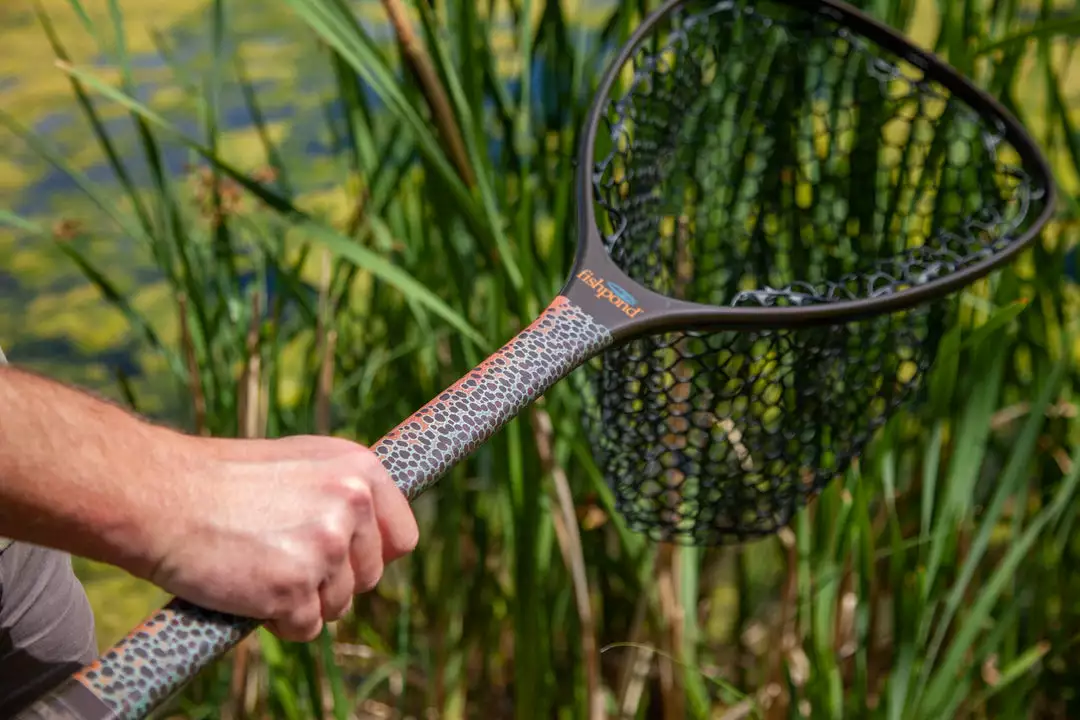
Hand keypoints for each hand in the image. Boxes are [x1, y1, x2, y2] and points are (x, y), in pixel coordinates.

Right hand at [143, 435, 417, 641]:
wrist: (161, 494)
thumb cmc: (227, 479)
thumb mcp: (304, 462)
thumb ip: (347, 493)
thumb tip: (383, 535)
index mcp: (361, 470)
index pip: (403, 538)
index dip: (373, 557)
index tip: (345, 562)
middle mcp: (352, 504)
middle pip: (369, 578)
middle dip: (332, 582)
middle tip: (282, 559)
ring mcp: (325, 546)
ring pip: (338, 606)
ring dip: (302, 601)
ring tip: (259, 566)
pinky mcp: (294, 586)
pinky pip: (305, 628)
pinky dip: (278, 622)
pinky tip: (248, 589)